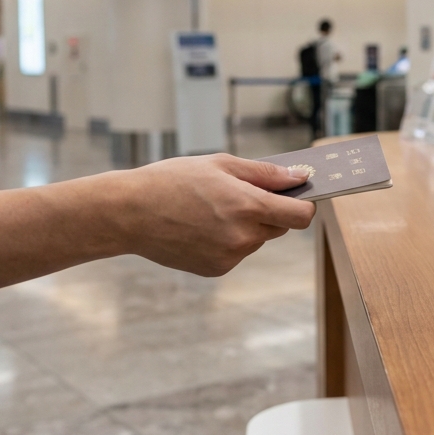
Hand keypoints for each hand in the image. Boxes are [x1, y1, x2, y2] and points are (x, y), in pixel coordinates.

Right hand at [115, 155, 315, 276]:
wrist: (130, 213)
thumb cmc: (173, 181)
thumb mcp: (221, 165)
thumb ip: (265, 174)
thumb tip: (299, 179)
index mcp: (248, 207)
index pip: (301, 217)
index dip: (303, 205)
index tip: (296, 196)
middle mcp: (243, 237)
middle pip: (279, 227)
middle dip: (269, 211)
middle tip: (240, 194)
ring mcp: (230, 257)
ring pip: (256, 239)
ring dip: (246, 226)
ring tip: (211, 210)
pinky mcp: (216, 269)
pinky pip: (236, 252)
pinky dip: (228, 240)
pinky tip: (201, 227)